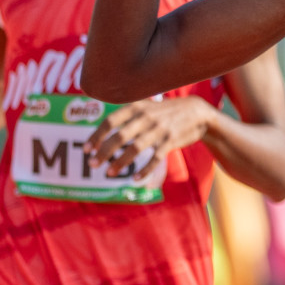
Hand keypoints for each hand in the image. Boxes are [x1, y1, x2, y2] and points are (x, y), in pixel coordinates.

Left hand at [82, 97, 214, 178]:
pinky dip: (144, 170)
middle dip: (103, 152)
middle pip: (119, 136)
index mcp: (137, 107)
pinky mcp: (171, 141)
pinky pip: (155, 158)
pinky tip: (135, 179)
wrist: (197, 112)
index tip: (87, 149)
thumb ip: (127, 113)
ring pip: (135, 148)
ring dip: (120, 162)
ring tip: (109, 173)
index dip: (96, 136)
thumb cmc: (166, 111)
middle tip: (92, 164)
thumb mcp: (147, 105)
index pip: (110, 121)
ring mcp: (159, 129)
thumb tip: (103, 126)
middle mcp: (146, 117)